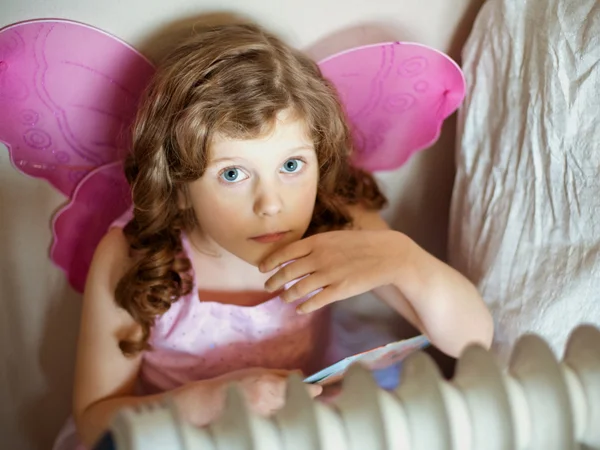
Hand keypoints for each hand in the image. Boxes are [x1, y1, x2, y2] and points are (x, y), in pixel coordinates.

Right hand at [215, 368, 321, 415]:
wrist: (211, 405)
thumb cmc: (233, 384)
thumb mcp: (257, 371)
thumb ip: (281, 373)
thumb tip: (303, 375)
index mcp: (270, 386)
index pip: (301, 388)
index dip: (312, 388)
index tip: (319, 388)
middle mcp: (271, 404)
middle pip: (299, 402)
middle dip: (304, 398)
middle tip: (308, 394)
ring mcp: (268, 417)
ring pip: (290, 411)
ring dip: (292, 407)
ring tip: (284, 402)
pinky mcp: (265, 426)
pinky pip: (280, 419)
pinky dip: (282, 415)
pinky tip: (274, 412)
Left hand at [260, 230, 407, 313]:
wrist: (387, 254)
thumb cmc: (360, 244)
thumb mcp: (334, 237)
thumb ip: (314, 245)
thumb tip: (294, 254)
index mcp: (317, 241)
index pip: (285, 252)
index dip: (270, 262)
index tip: (262, 269)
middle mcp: (319, 258)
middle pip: (287, 273)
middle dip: (273, 281)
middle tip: (268, 287)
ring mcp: (329, 275)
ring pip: (298, 289)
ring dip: (287, 295)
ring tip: (283, 298)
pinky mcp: (340, 290)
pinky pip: (315, 302)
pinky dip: (304, 307)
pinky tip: (300, 309)